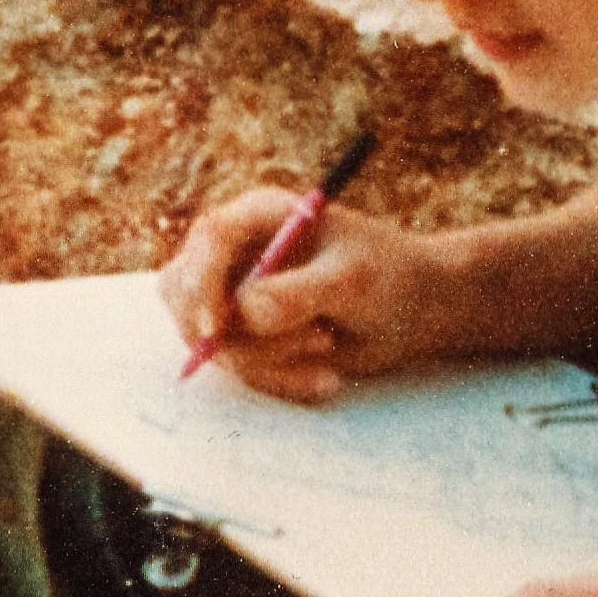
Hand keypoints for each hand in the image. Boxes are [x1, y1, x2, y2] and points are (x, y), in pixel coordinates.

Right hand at [160, 189, 437, 402]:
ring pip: (210, 340)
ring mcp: (235, 296)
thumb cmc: (390, 278)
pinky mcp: (246, 336)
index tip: (216, 328)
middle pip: (183, 291)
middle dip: (229, 333)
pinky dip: (277, 379)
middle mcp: (237, 253)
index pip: (208, 240)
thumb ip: (296, 293)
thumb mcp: (351, 280)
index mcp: (259, 217)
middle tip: (292, 348)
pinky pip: (236, 368)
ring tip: (325, 348)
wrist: (414, 312)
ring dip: (267, 360)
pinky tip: (323, 375)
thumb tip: (244, 313)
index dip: (200, 282)